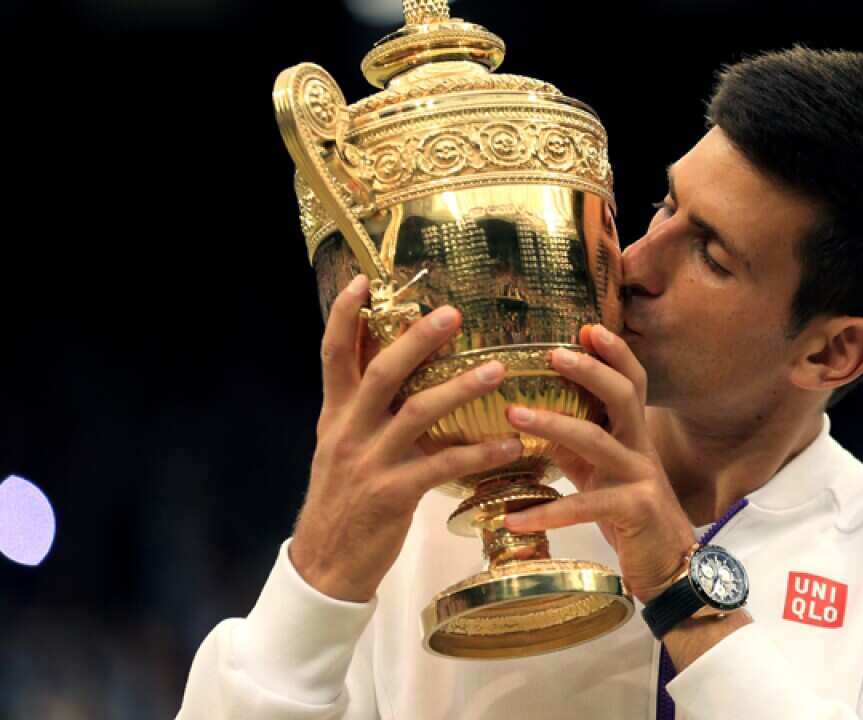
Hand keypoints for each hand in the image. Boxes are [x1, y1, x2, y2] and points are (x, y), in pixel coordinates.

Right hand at [291, 275, 524, 601]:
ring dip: (460, 388)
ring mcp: (370, 462)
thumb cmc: (344, 503)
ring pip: (417, 413)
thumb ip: (363, 411)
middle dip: (416, 339)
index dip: (345, 317)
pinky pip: (443, 465)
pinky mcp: (393, 494)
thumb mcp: (342, 449)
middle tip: (453, 313)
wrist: (325, 566)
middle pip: (381, 373)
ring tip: (498, 370)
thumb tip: (390, 368)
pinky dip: (480, 453)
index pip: (333, 356)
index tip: (363, 281)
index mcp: (335, 416)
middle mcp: (349, 432)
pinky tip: (511, 445)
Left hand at [503, 324, 696, 603]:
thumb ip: (574, 446)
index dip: (614, 354)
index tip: (586, 327)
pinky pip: (586, 506)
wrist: (671, 568)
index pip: (632, 383)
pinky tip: (514, 519)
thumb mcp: (600, 475)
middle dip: (590, 371)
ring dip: (553, 424)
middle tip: (551, 353)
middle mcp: (641, 449)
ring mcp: (641, 478)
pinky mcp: (636, 511)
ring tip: (513, 415)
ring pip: (598, 441)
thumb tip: (533, 416)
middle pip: (624, 396)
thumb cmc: (632, 516)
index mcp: (634, 436)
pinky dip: (547, 512)